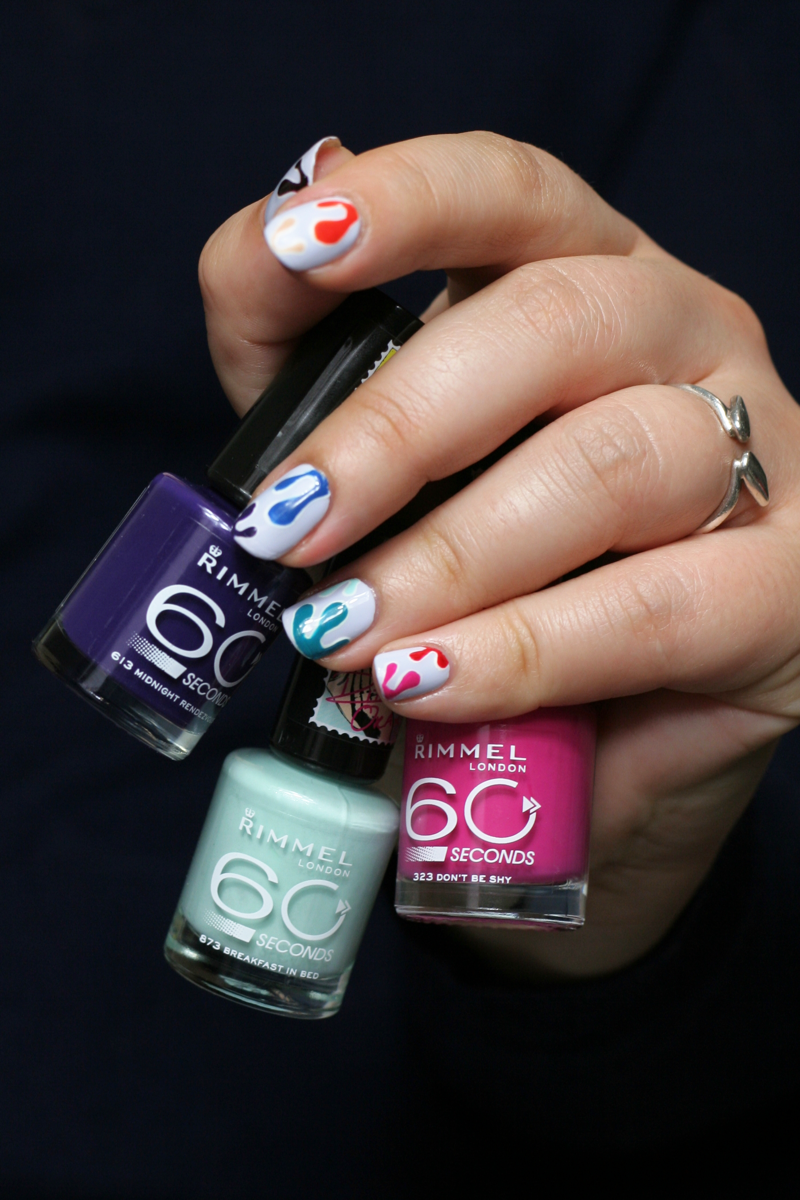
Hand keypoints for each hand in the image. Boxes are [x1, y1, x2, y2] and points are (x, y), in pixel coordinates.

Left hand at [200, 132, 799, 978]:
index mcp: (590, 278)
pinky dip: (521, 649)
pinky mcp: (782, 586)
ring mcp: (757, 451)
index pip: (512, 191)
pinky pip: (649, 608)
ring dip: (451, 556)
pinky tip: (429, 682)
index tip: (299, 242)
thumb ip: (321, 372)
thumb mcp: (395, 468)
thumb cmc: (505, 573)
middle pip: (552, 325)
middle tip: (290, 524)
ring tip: (345, 632)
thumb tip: (258, 259)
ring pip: (607, 465)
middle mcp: (684, 336)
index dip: (405, 203)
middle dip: (397, 429)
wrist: (628, 716)